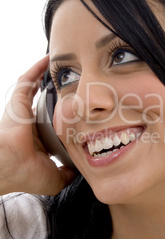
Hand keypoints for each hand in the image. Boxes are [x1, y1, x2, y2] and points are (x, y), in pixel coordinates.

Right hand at [0, 55, 76, 194]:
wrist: (7, 165)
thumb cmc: (25, 174)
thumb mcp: (54, 179)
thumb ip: (67, 174)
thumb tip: (78, 170)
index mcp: (37, 141)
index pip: (53, 124)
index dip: (66, 117)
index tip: (83, 111)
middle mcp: (30, 124)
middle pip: (47, 103)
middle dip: (61, 93)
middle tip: (78, 83)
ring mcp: (22, 111)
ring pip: (37, 88)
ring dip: (48, 78)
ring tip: (64, 66)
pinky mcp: (17, 101)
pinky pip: (28, 79)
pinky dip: (37, 68)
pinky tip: (48, 58)